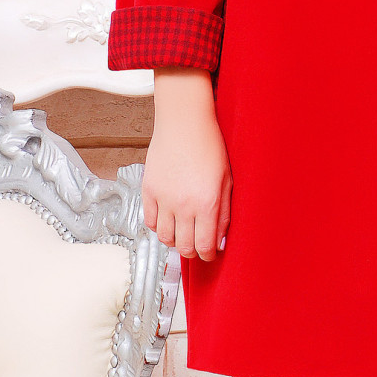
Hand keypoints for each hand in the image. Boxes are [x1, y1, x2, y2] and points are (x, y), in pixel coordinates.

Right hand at [143, 69, 232, 262]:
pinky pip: (150, 221)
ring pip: (165, 238)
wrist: (184, 122)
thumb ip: (224, 213)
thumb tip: (220, 240)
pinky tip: (168, 219)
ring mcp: (164, 199)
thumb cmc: (210, 145)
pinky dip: (159, 226)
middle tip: (198, 244)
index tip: (211, 253)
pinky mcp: (149, 190)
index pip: (205, 246)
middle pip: (184, 247)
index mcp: (207, 203)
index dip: (209, 255)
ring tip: (183, 232)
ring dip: (175, 240)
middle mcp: (183, 205)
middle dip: (193, 251)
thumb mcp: (227, 180)